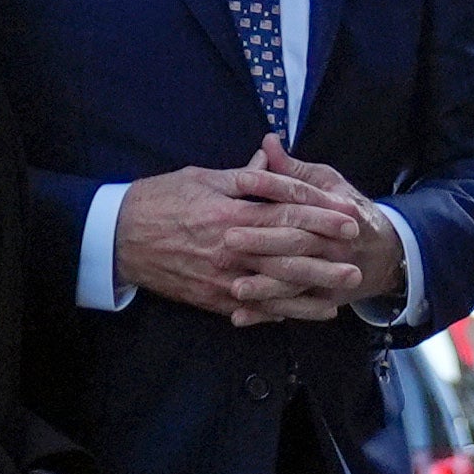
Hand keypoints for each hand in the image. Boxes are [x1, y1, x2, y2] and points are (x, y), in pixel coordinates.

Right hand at [113, 153, 361, 321]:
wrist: (115, 238)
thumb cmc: (158, 200)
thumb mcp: (201, 177)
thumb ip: (243, 177)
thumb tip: (273, 161)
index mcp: (230, 213)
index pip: (287, 214)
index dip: (322, 216)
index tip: (350, 219)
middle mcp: (230, 248)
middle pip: (288, 254)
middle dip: (327, 256)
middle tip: (358, 259)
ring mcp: (222, 277)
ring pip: (277, 287)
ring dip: (312, 290)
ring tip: (342, 291)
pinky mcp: (212, 298)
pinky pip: (254, 307)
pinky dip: (283, 311)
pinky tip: (307, 312)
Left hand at [241, 139, 405, 326]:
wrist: (386, 254)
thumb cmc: (349, 212)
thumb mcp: (329, 184)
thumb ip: (294, 169)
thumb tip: (268, 142)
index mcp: (337, 207)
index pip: (301, 195)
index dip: (271, 186)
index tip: (240, 180)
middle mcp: (337, 241)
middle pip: (298, 240)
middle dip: (263, 241)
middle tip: (228, 239)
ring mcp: (334, 271)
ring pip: (297, 279)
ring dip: (265, 286)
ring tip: (233, 287)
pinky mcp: (327, 297)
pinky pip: (296, 308)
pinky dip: (269, 313)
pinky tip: (241, 317)